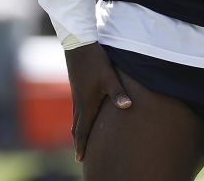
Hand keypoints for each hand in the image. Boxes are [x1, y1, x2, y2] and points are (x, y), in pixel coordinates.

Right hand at [64, 42, 131, 161]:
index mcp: (86, 104)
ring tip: (81, 139)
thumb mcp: (109, 77)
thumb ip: (118, 93)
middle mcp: (78, 102)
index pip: (82, 130)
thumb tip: (127, 107)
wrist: (78, 44)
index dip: (82, 145)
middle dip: (79, 142)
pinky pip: (76, 109)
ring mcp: (76, 95)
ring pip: (76, 118)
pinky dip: (78, 119)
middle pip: (77, 128)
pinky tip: (83, 116)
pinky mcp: (77, 87)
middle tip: (80, 155)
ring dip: (78, 131)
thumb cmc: (95, 62)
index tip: (80, 159)